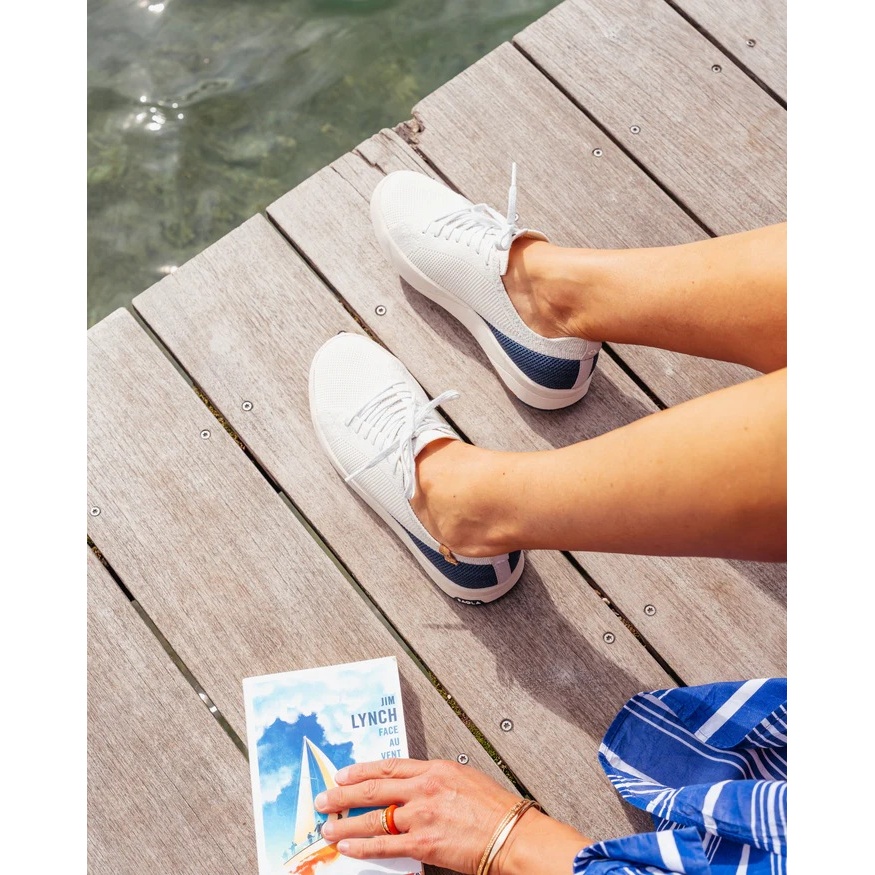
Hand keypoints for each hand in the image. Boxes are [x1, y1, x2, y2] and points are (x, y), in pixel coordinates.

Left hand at [314, 757, 521, 873]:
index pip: (389, 767)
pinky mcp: (423, 843)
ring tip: (328, 827)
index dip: (362, 770)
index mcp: (435, 769)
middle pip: (374, 788)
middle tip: (325, 797)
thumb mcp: (465, 779)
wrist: (513, 835)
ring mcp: (421, 816)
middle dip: (344, 793)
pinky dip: (363, 846)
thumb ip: (437, 781)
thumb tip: (415, 788)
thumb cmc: (497, 810)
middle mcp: (424, 789)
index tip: (344, 773)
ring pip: (373, 818)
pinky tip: (348, 847)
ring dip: (346, 823)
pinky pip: (384, 845)